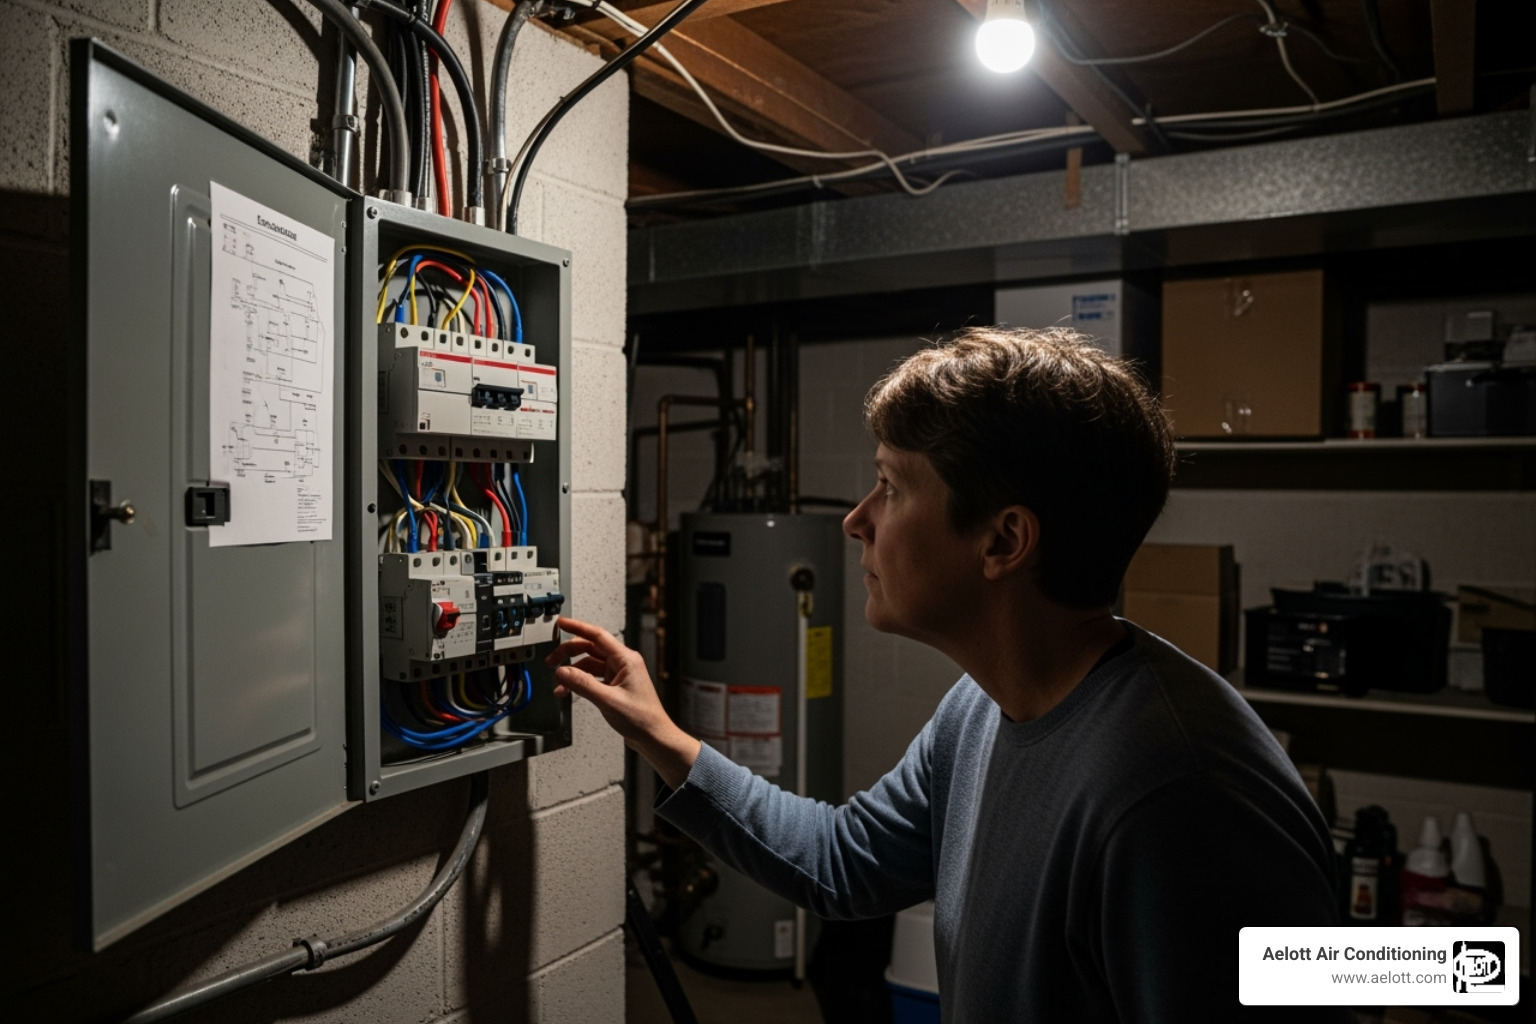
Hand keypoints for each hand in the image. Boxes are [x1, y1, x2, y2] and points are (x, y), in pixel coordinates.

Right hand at [544, 616, 700, 788]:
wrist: (653, 737)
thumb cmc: (642, 718)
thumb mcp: (608, 700)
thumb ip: (583, 685)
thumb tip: (562, 672)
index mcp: (626, 659)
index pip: (598, 635)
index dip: (578, 627)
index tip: (562, 623)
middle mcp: (623, 663)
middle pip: (590, 648)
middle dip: (569, 652)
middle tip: (552, 660)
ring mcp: (619, 674)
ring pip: (589, 663)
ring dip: (572, 670)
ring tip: (558, 681)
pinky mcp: (615, 686)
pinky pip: (592, 677)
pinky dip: (579, 682)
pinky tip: (568, 691)